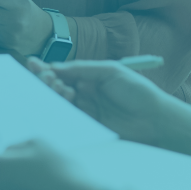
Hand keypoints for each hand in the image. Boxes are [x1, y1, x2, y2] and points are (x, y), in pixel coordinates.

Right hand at [26, 58, 176, 146]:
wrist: (157, 120)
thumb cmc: (138, 92)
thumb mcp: (111, 71)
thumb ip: (82, 68)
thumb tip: (55, 68)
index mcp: (90, 77)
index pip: (64, 72)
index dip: (47, 68)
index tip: (33, 64)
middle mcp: (85, 93)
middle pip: (57, 86)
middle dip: (47, 81)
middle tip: (46, 78)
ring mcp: (86, 109)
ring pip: (61, 101)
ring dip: (55, 93)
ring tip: (60, 88)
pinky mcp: (88, 125)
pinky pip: (69, 116)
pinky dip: (62, 109)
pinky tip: (63, 101)